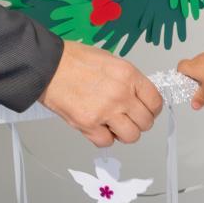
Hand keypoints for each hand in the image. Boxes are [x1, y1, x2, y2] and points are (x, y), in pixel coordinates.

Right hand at [39, 42, 162, 146]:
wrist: (47, 66)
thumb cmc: (74, 60)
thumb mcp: (110, 61)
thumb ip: (127, 80)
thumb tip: (138, 95)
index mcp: (129, 75)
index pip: (155, 102)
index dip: (152, 109)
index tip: (147, 110)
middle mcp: (121, 94)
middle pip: (146, 122)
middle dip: (139, 122)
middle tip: (129, 118)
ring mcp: (105, 111)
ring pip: (131, 136)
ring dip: (124, 133)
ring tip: (114, 125)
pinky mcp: (88, 124)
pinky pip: (107, 142)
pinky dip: (104, 138)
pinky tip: (98, 126)